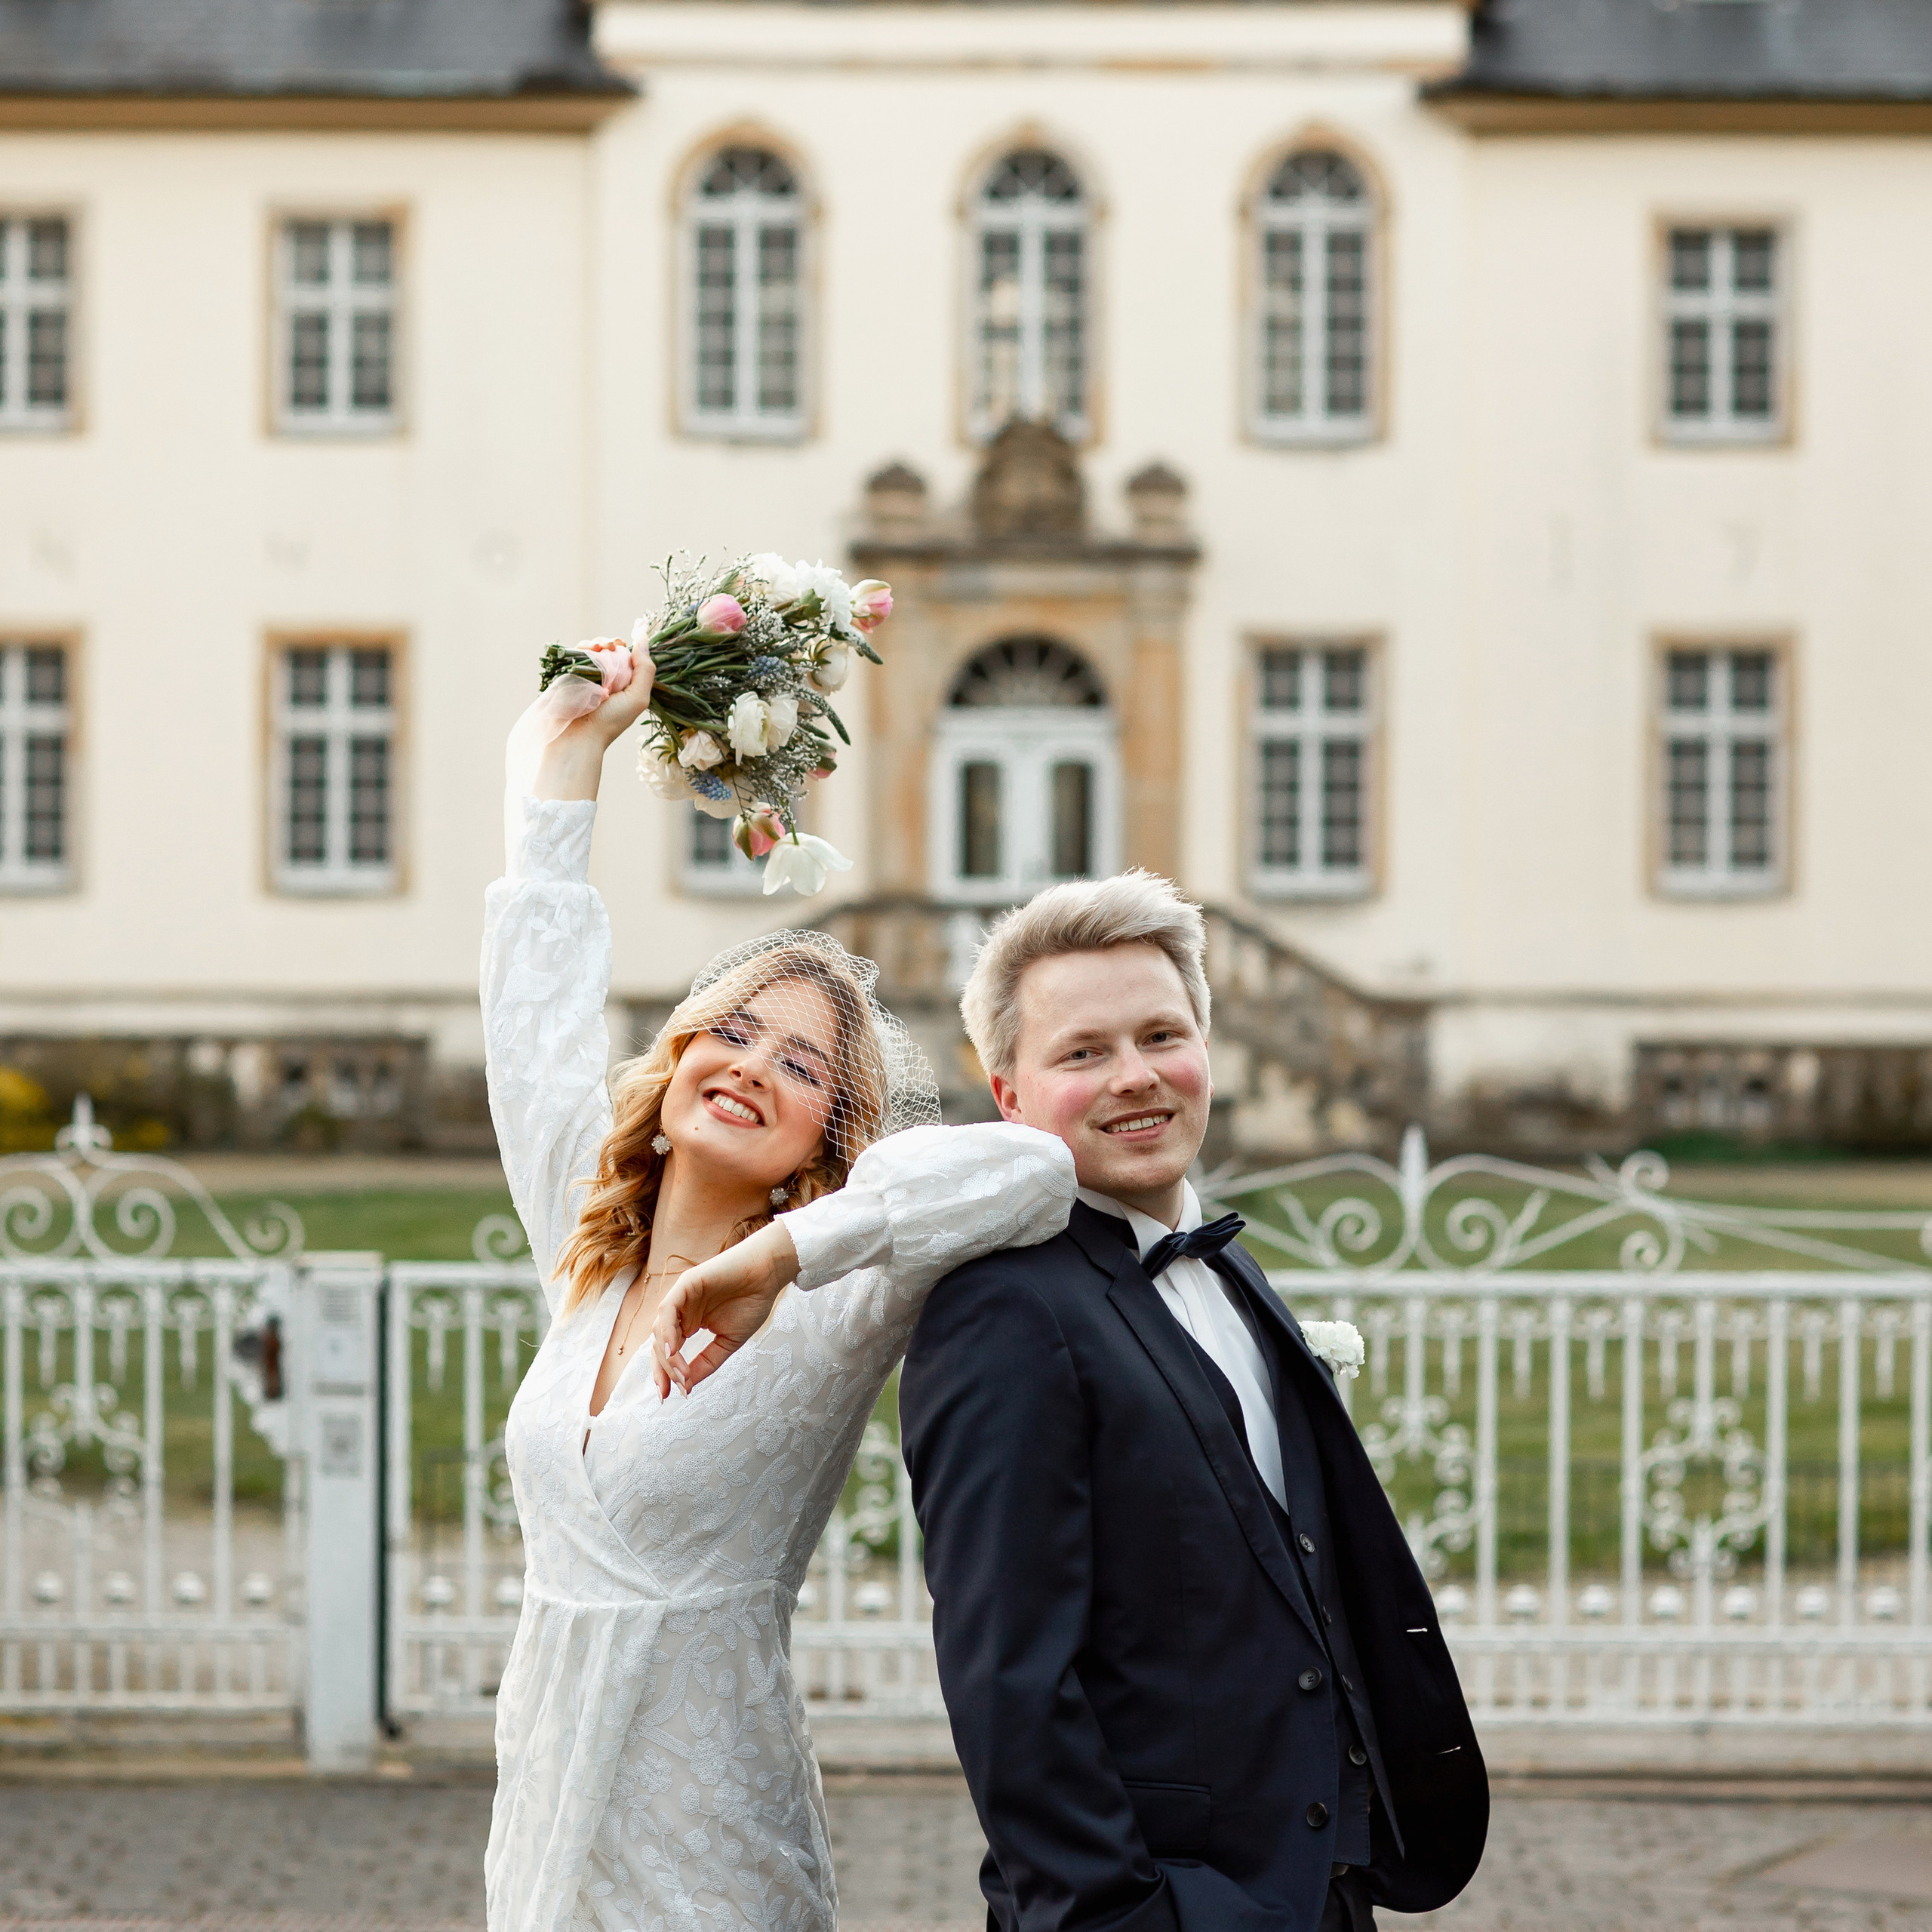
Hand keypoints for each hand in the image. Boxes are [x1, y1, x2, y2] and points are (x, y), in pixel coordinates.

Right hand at [533, 642, 655, 800]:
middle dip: (611, 643)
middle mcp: (606, 678)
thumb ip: (645, 671)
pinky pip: (575, 653)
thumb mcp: (637, 698)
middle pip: (609, 649)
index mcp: (624, 684)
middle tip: (611, 646)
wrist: (577, 735)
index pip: (627, 657)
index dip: (627, 648)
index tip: (624, 644)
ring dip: (598, 642)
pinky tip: (588, 649)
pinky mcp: (569, 674)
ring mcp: (586, 675)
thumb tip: (643, 640)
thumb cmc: (610, 721)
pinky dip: (582, 647)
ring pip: (592, 649)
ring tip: (599, 647)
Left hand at [651, 1220, 800, 1396]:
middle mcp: (681, 1311)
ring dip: (668, 1356)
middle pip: (659, 1344)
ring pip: (660, 1330)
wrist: (768, 1274)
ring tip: (681, 1374)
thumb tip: (686, 1386)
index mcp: (689, 1323)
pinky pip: (668, 1310)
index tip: (670, 1396)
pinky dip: (667, 1331)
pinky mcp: (686, 1284)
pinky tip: (673, 1351)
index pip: (668, 1351)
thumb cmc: (751, 1302)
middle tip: (672, 1391)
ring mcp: (681, 1297)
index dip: (665, 1374)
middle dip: (662, 1370)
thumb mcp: (727, 1342)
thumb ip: (706, 1362)